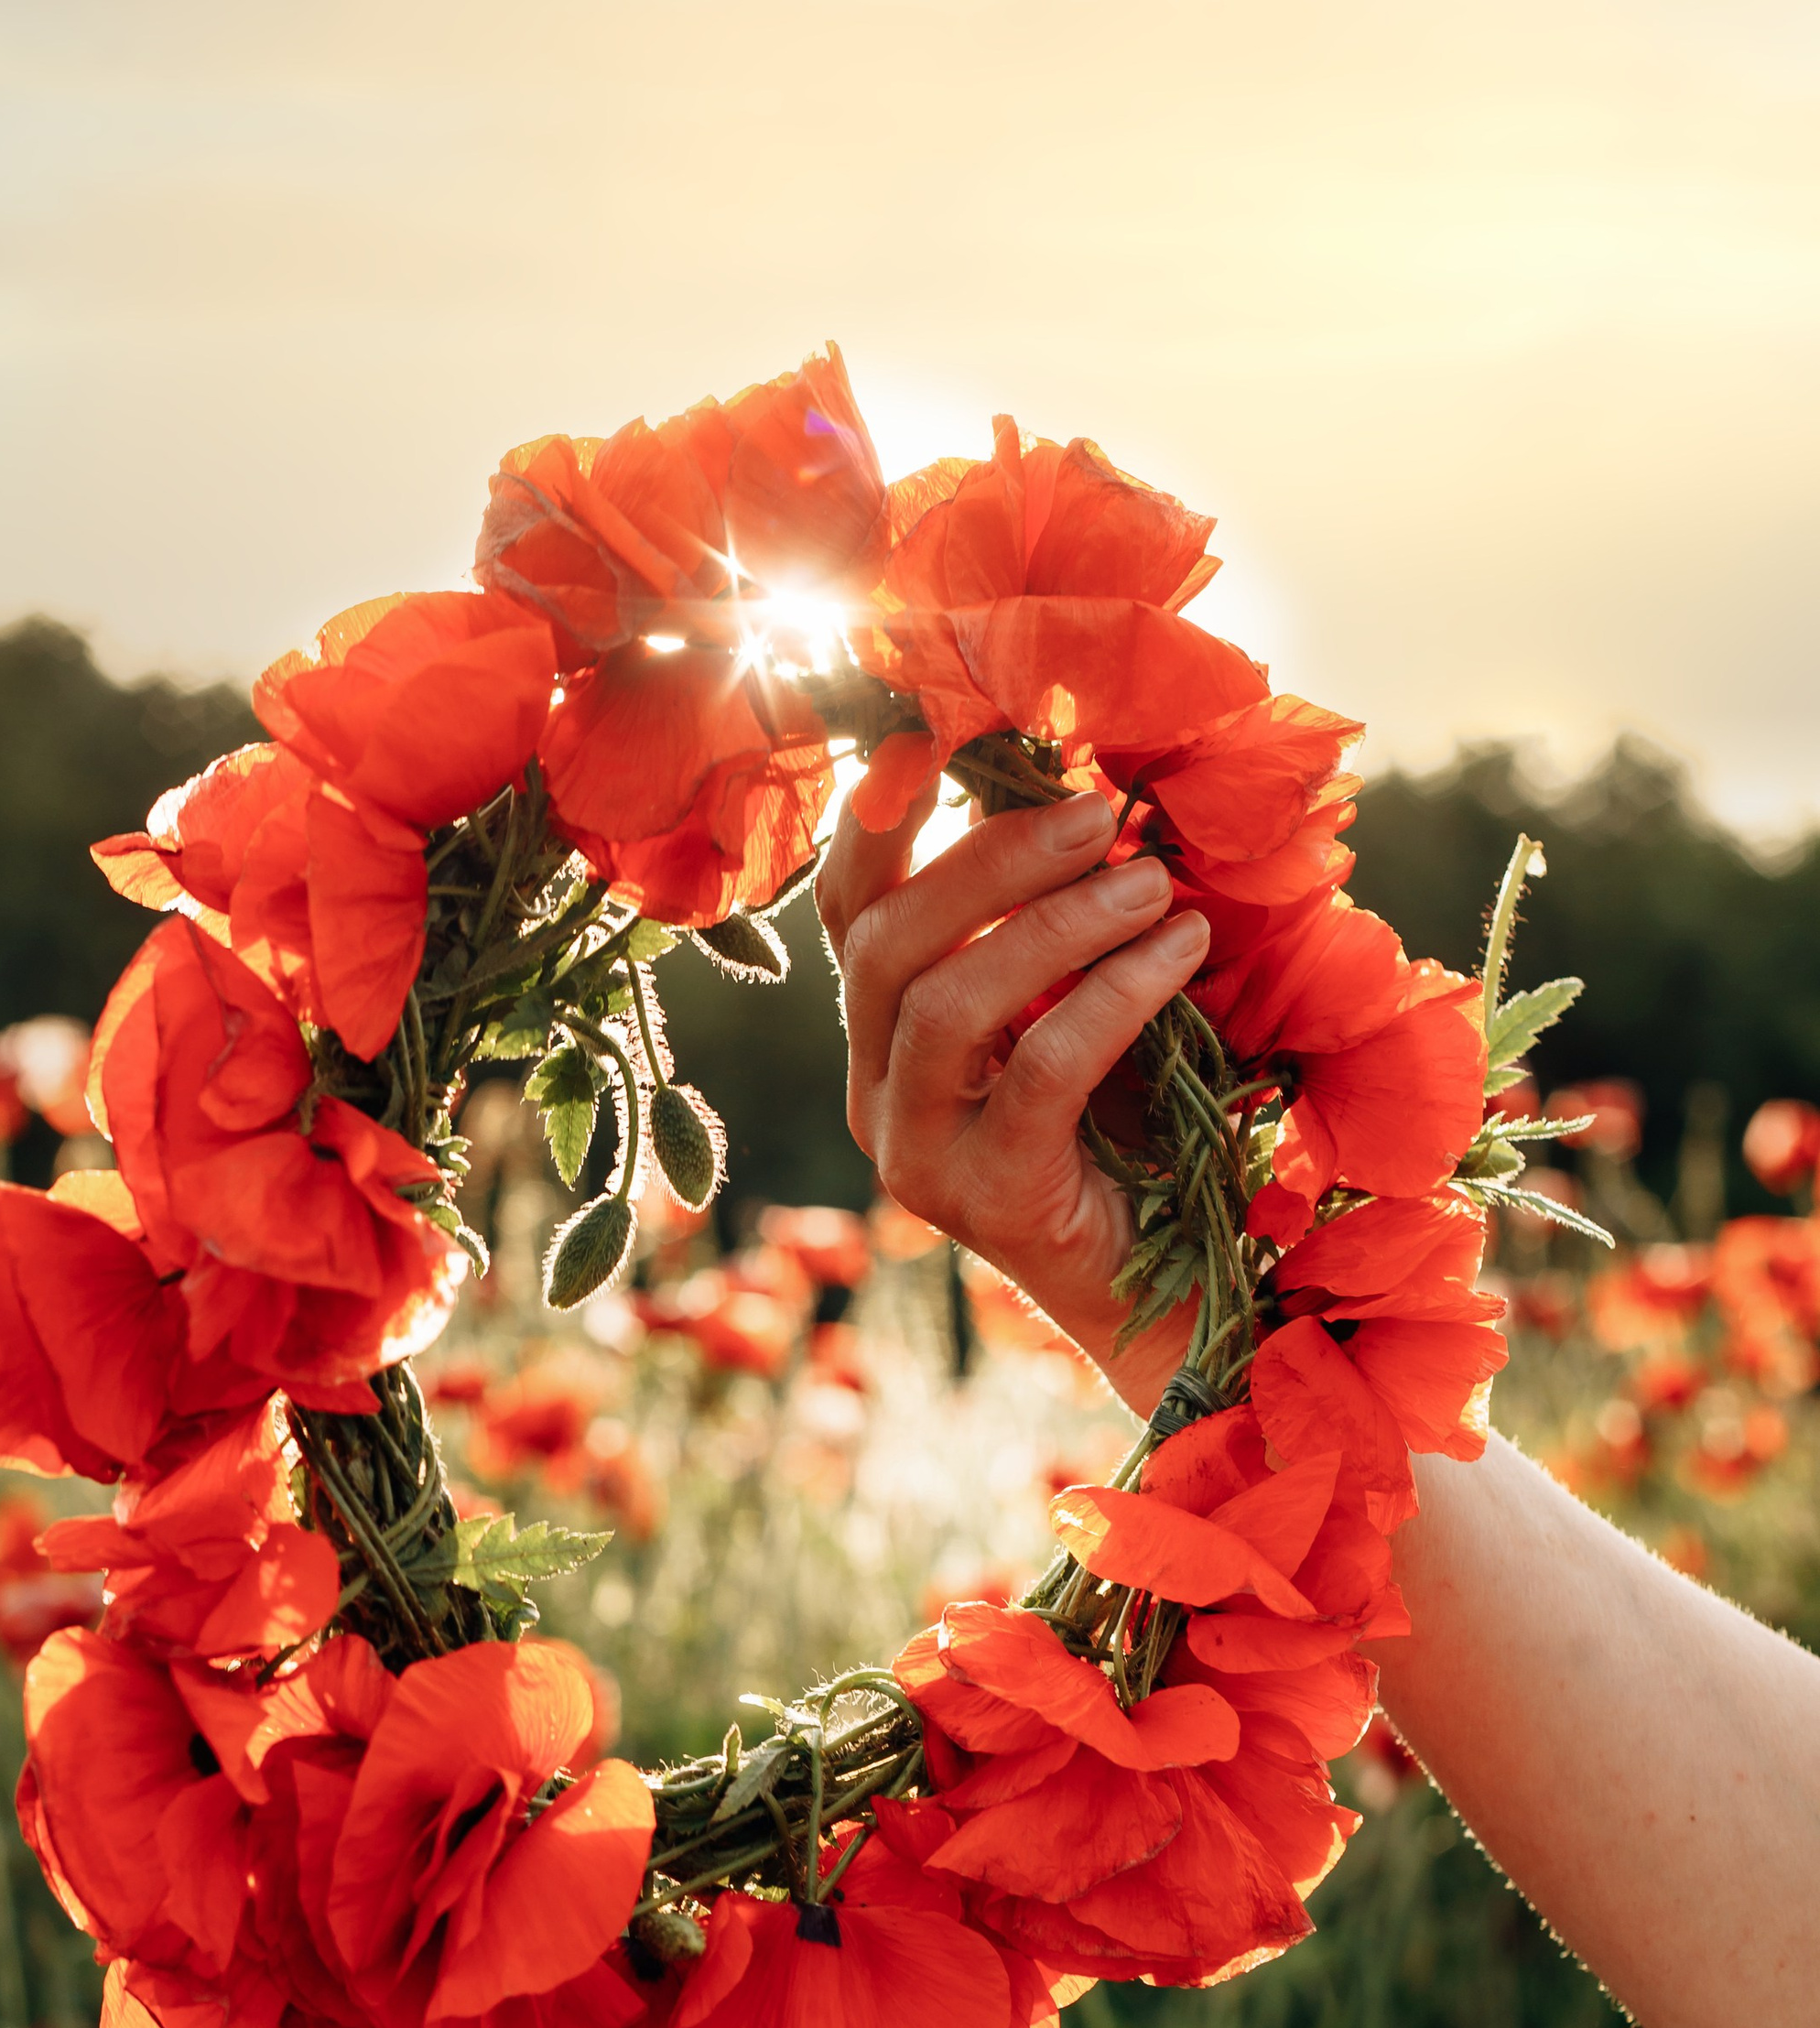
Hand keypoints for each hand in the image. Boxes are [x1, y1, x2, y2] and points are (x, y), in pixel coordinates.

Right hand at [815, 783, 1209, 1413]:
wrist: (1169, 1298)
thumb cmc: (1133, 1134)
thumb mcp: (1077, 1009)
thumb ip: (1055, 927)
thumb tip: (1099, 787)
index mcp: (878, 1039)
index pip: (848, 908)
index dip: (882, 815)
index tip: (946, 729)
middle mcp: (872, 1093)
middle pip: (884, 943)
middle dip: (993, 857)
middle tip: (1103, 814)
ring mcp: (916, 1154)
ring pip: (945, 1002)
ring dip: (1058, 922)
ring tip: (1155, 884)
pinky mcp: (985, 1198)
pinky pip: (1037, 1069)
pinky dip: (1113, 994)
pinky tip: (1181, 951)